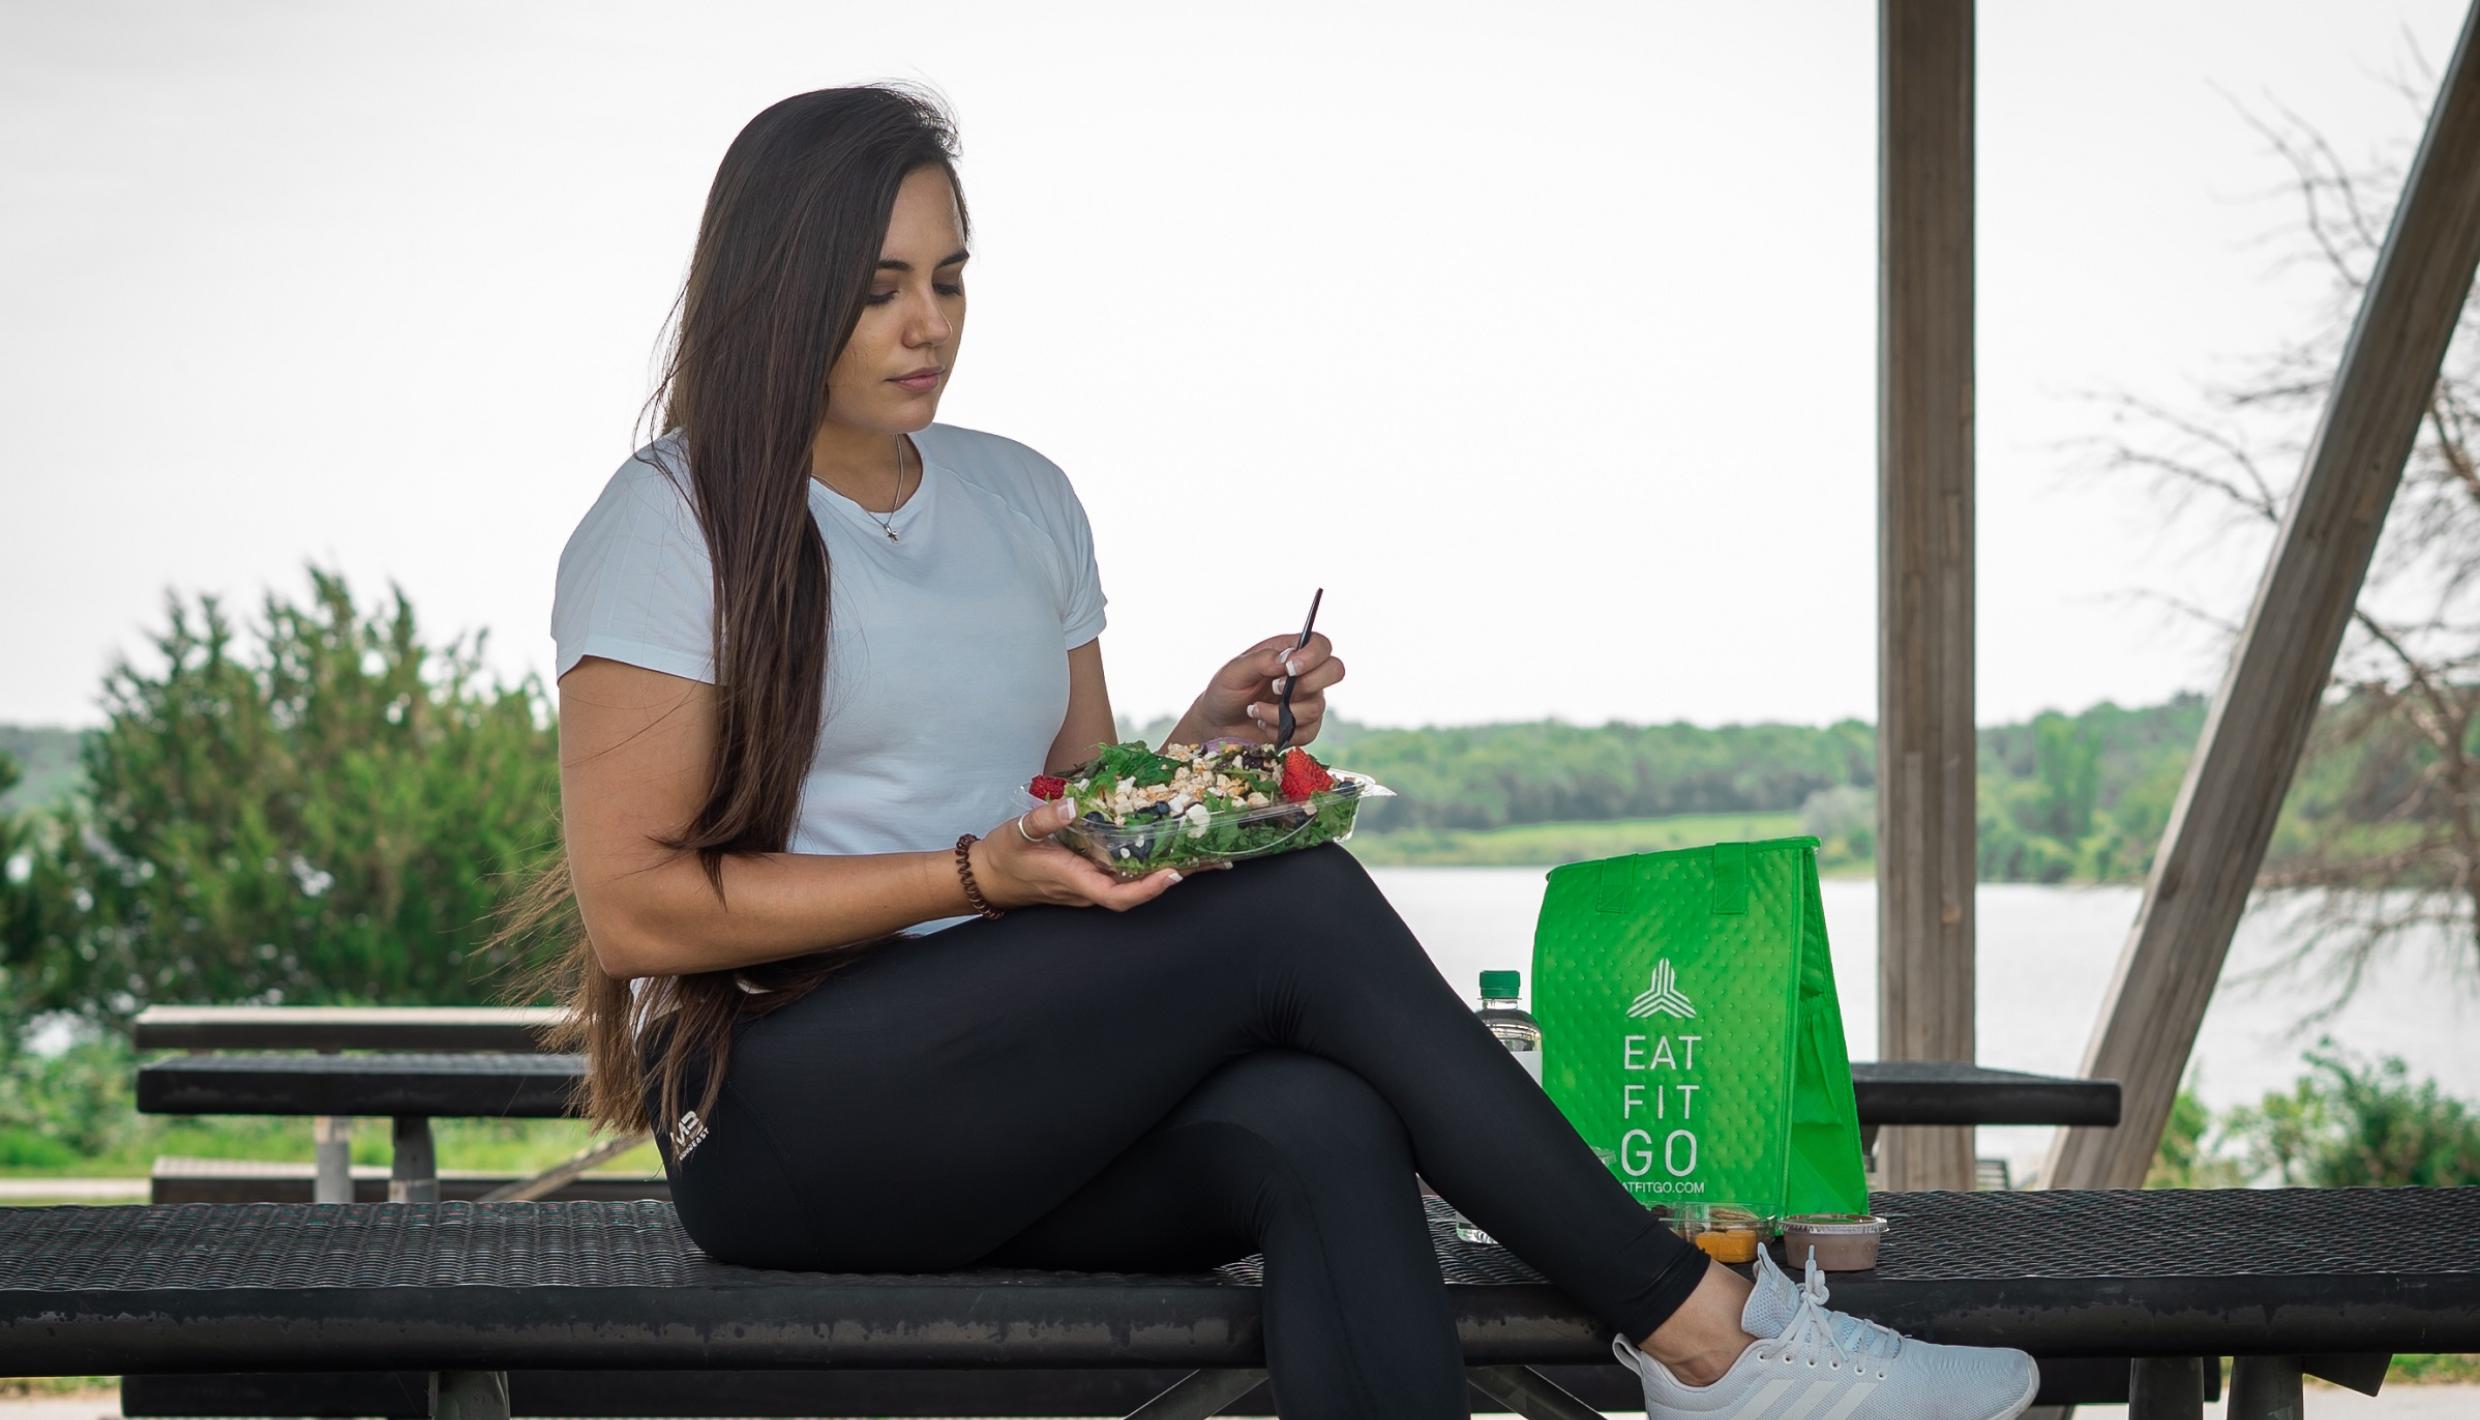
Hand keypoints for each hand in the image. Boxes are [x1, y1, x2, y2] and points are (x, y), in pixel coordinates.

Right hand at [970, 799, 1229, 911]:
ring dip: (1172, 872)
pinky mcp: (1093, 877)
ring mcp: (1092, 885)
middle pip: (1139, 892)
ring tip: (1208, 855)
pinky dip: (1153, 866)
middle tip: (1215, 860)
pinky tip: (1173, 850)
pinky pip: (1128, 876)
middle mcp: (1089, 889)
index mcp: (1073, 879)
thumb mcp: (1017, 832)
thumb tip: (1073, 805)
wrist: (988, 876)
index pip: (1117, 895)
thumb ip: (1044, 820)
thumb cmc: (1004, 854)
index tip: (1174, 874)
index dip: (1148, 889)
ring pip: (1137, 885)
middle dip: (1177, 878)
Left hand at [1188, 631, 1345, 748]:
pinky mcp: (1304, 726)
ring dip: (1282, 714)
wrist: (1218, 725)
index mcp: (1289, 652)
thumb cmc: (1225, 691)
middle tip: (1275, 689)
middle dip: (1308, 684)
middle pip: (1335, 670)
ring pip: (1317, 707)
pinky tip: (1263, 726)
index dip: (1314, 655)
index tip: (1290, 668)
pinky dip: (1282, 732)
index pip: (1320, 645)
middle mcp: (1304, 674)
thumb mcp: (1234, 671)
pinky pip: (1309, 732)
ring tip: (1256, 712)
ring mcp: (1307, 701)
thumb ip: (1260, 661)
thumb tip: (1285, 660)